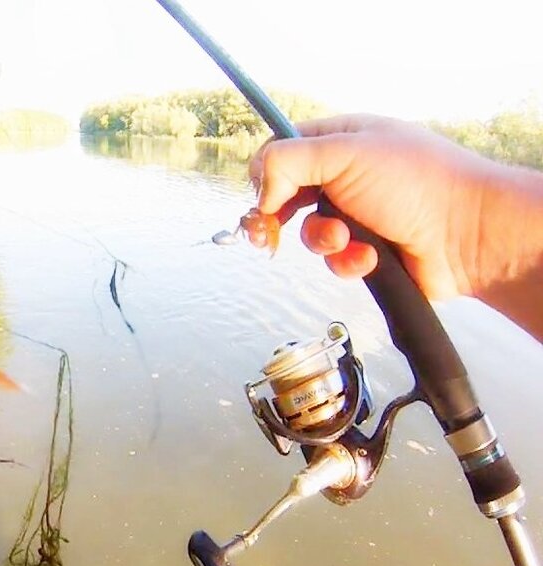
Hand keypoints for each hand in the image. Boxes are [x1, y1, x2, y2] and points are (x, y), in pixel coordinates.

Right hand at [249, 114, 491, 299]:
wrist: (469, 234)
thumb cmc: (418, 183)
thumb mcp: (345, 153)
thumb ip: (288, 161)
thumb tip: (261, 190)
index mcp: (344, 139)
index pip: (284, 150)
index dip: (267, 174)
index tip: (264, 196)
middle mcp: (348, 174)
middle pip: (289, 195)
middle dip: (282, 215)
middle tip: (268, 232)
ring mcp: (359, 213)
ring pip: (311, 233)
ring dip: (323, 240)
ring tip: (347, 239)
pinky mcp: (368, 250)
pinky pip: (336, 261)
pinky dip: (348, 261)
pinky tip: (369, 257)